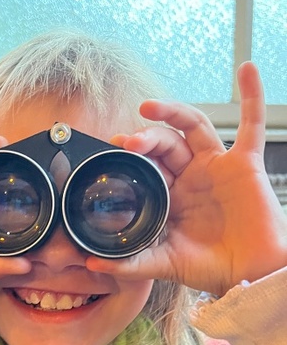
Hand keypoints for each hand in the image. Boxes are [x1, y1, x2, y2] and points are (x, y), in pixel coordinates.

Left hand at [87, 62, 286, 295]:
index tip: (110, 149)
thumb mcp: (162, 264)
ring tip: (149, 106)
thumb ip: (129, 264)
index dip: (130, 156)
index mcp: (170, 196)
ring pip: (194, 127)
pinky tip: (246, 70)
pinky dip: (251, 96)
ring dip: (173, 112)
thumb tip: (92, 264)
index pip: (146, 166)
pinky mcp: (245, 163)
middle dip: (145, 138)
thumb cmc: (208, 268)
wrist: (249, 274)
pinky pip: (252, 124)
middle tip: (126, 141)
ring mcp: (217, 166)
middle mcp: (190, 176)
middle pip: (164, 143)